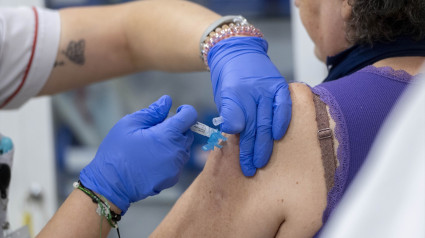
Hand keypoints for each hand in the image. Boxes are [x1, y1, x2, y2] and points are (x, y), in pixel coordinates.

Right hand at [80, 95, 196, 213]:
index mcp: (167, 135)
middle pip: (187, 133)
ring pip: (183, 148)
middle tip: (156, 130)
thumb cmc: (117, 152)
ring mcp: (176, 167)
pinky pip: (177, 162)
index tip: (178, 111)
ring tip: (152, 146)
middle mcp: (177, 151)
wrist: (110, 185)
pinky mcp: (173, 178)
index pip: (190, 116)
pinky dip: (170, 158)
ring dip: (174, 143)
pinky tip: (152, 160)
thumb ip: (152, 112)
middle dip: (177, 128)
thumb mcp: (129, 124)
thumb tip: (167, 101)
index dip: (186, 110)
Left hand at [208, 37, 291, 175]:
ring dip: (265, 143)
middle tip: (250, 169)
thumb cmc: (228, 78)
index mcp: (233, 94)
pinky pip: (283, 106)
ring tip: (262, 161)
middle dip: (251, 150)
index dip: (239, 145)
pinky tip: (278, 136)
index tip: (240, 163)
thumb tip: (233, 132)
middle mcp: (251, 91)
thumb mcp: (222, 95)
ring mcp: (267, 87)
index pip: (237, 124)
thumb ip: (229, 114)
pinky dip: (282, 121)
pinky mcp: (279, 85)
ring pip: (267, 120)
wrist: (237, 51)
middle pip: (253, 126)